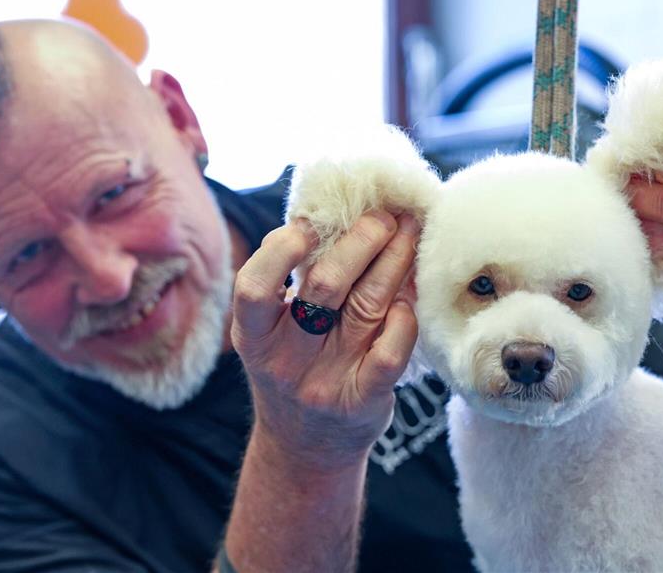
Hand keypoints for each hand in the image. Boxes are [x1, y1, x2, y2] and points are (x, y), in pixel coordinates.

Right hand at [232, 210, 419, 470]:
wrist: (306, 447)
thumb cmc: (293, 368)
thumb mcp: (272, 333)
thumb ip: (290, 285)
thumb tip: (332, 216)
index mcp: (254, 336)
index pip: (254, 288)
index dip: (281, 250)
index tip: (310, 224)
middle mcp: (285, 360)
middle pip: (325, 287)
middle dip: (360, 242)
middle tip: (383, 217)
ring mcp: (326, 381)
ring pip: (366, 308)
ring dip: (393, 262)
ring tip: (408, 232)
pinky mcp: (363, 399)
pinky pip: (391, 351)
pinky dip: (403, 318)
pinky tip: (409, 297)